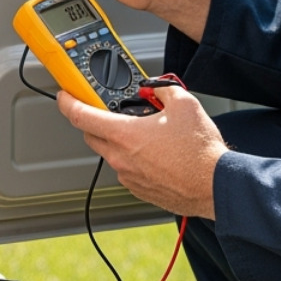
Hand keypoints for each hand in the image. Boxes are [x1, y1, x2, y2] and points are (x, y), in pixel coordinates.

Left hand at [56, 86, 225, 218]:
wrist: (215, 185)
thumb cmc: (200, 152)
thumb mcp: (185, 104)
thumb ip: (164, 90)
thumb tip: (157, 89)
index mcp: (125, 134)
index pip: (81, 116)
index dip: (68, 103)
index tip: (65, 96)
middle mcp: (121, 158)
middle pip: (92, 136)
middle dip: (97, 121)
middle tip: (112, 111)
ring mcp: (129, 177)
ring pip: (111, 154)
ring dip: (120, 141)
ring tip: (146, 133)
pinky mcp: (140, 190)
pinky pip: (127, 170)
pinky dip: (134, 159)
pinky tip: (157, 154)